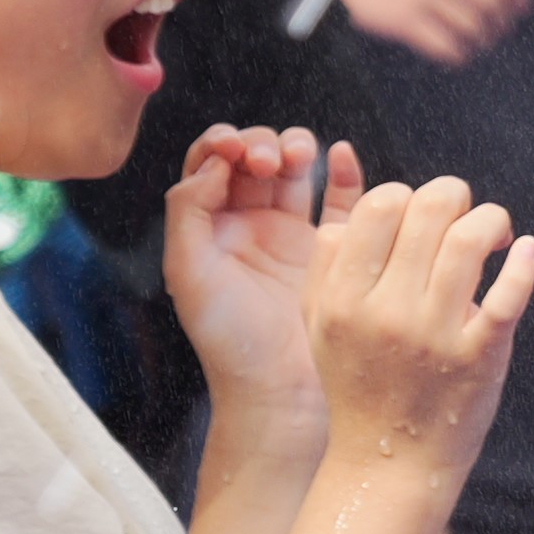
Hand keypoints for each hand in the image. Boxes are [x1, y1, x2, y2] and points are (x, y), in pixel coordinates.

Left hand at [162, 125, 363, 426]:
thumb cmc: (231, 341)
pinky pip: (343, 197)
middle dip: (261, 145)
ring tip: (301, 158)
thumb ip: (188, 210)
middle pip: (256, 156)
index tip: (233, 150)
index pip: (211, 163)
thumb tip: (214, 162)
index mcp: (210, 229)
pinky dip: (345, 169)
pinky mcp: (333, 248)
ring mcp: (294, 235)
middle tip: (267, 164)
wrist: (284, 390)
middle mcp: (250, 226)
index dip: (222, 143)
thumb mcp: (189, 273)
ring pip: (297, 168)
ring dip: (298, 147)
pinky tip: (342, 155)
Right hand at [298, 0, 531, 66]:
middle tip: (500, 31)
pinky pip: (448, 46)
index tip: (522, 7)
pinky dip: (459, 54)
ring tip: (477, 44)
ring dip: (482, 40)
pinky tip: (457, 54)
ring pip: (475, 26)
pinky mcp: (404, 21)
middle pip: (492, 0)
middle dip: (503, 20)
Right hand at [306, 173, 533, 471]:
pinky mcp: (480, 356)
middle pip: (429, 209)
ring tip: (496, 236)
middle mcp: (387, 312)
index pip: (381, 203)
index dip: (408, 196)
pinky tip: (525, 252)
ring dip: (491, 221)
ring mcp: (435, 335)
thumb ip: (327, 265)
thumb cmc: (360, 385)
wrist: (389, 463)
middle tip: (464, 218)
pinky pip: (508, 296)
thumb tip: (359, 216)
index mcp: (344, 298)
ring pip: (470, 239)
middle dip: (455, 197)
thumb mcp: (320, 327)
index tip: (423, 220)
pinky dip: (524, 264)